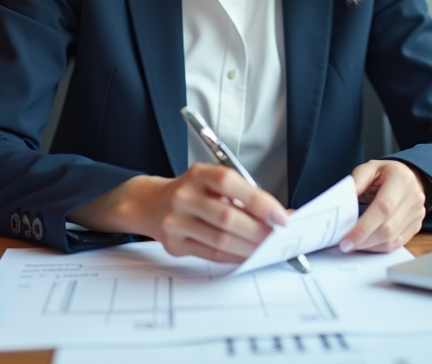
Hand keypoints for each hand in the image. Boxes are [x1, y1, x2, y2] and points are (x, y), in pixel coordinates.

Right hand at [74, 164, 287, 263]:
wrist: (150, 204)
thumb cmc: (192, 192)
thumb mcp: (212, 182)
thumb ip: (242, 195)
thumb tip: (279, 215)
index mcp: (198, 174)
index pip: (230, 183)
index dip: (259, 201)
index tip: (281, 216)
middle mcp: (184, 196)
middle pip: (228, 217)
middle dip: (259, 231)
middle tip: (277, 238)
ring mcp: (176, 221)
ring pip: (221, 240)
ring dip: (250, 248)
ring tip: (266, 248)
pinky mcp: (174, 244)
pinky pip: (211, 254)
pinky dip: (234, 257)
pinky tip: (247, 254)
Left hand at [338, 160, 426, 253]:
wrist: (409, 176)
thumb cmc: (385, 173)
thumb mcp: (369, 168)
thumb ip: (356, 182)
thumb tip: (344, 203)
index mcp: (400, 179)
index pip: (383, 207)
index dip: (364, 227)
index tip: (346, 239)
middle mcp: (413, 197)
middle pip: (388, 228)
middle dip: (364, 241)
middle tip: (345, 245)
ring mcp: (417, 213)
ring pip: (392, 240)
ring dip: (370, 246)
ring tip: (354, 243)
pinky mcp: (417, 225)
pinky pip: (397, 243)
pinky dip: (379, 247)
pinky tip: (367, 244)